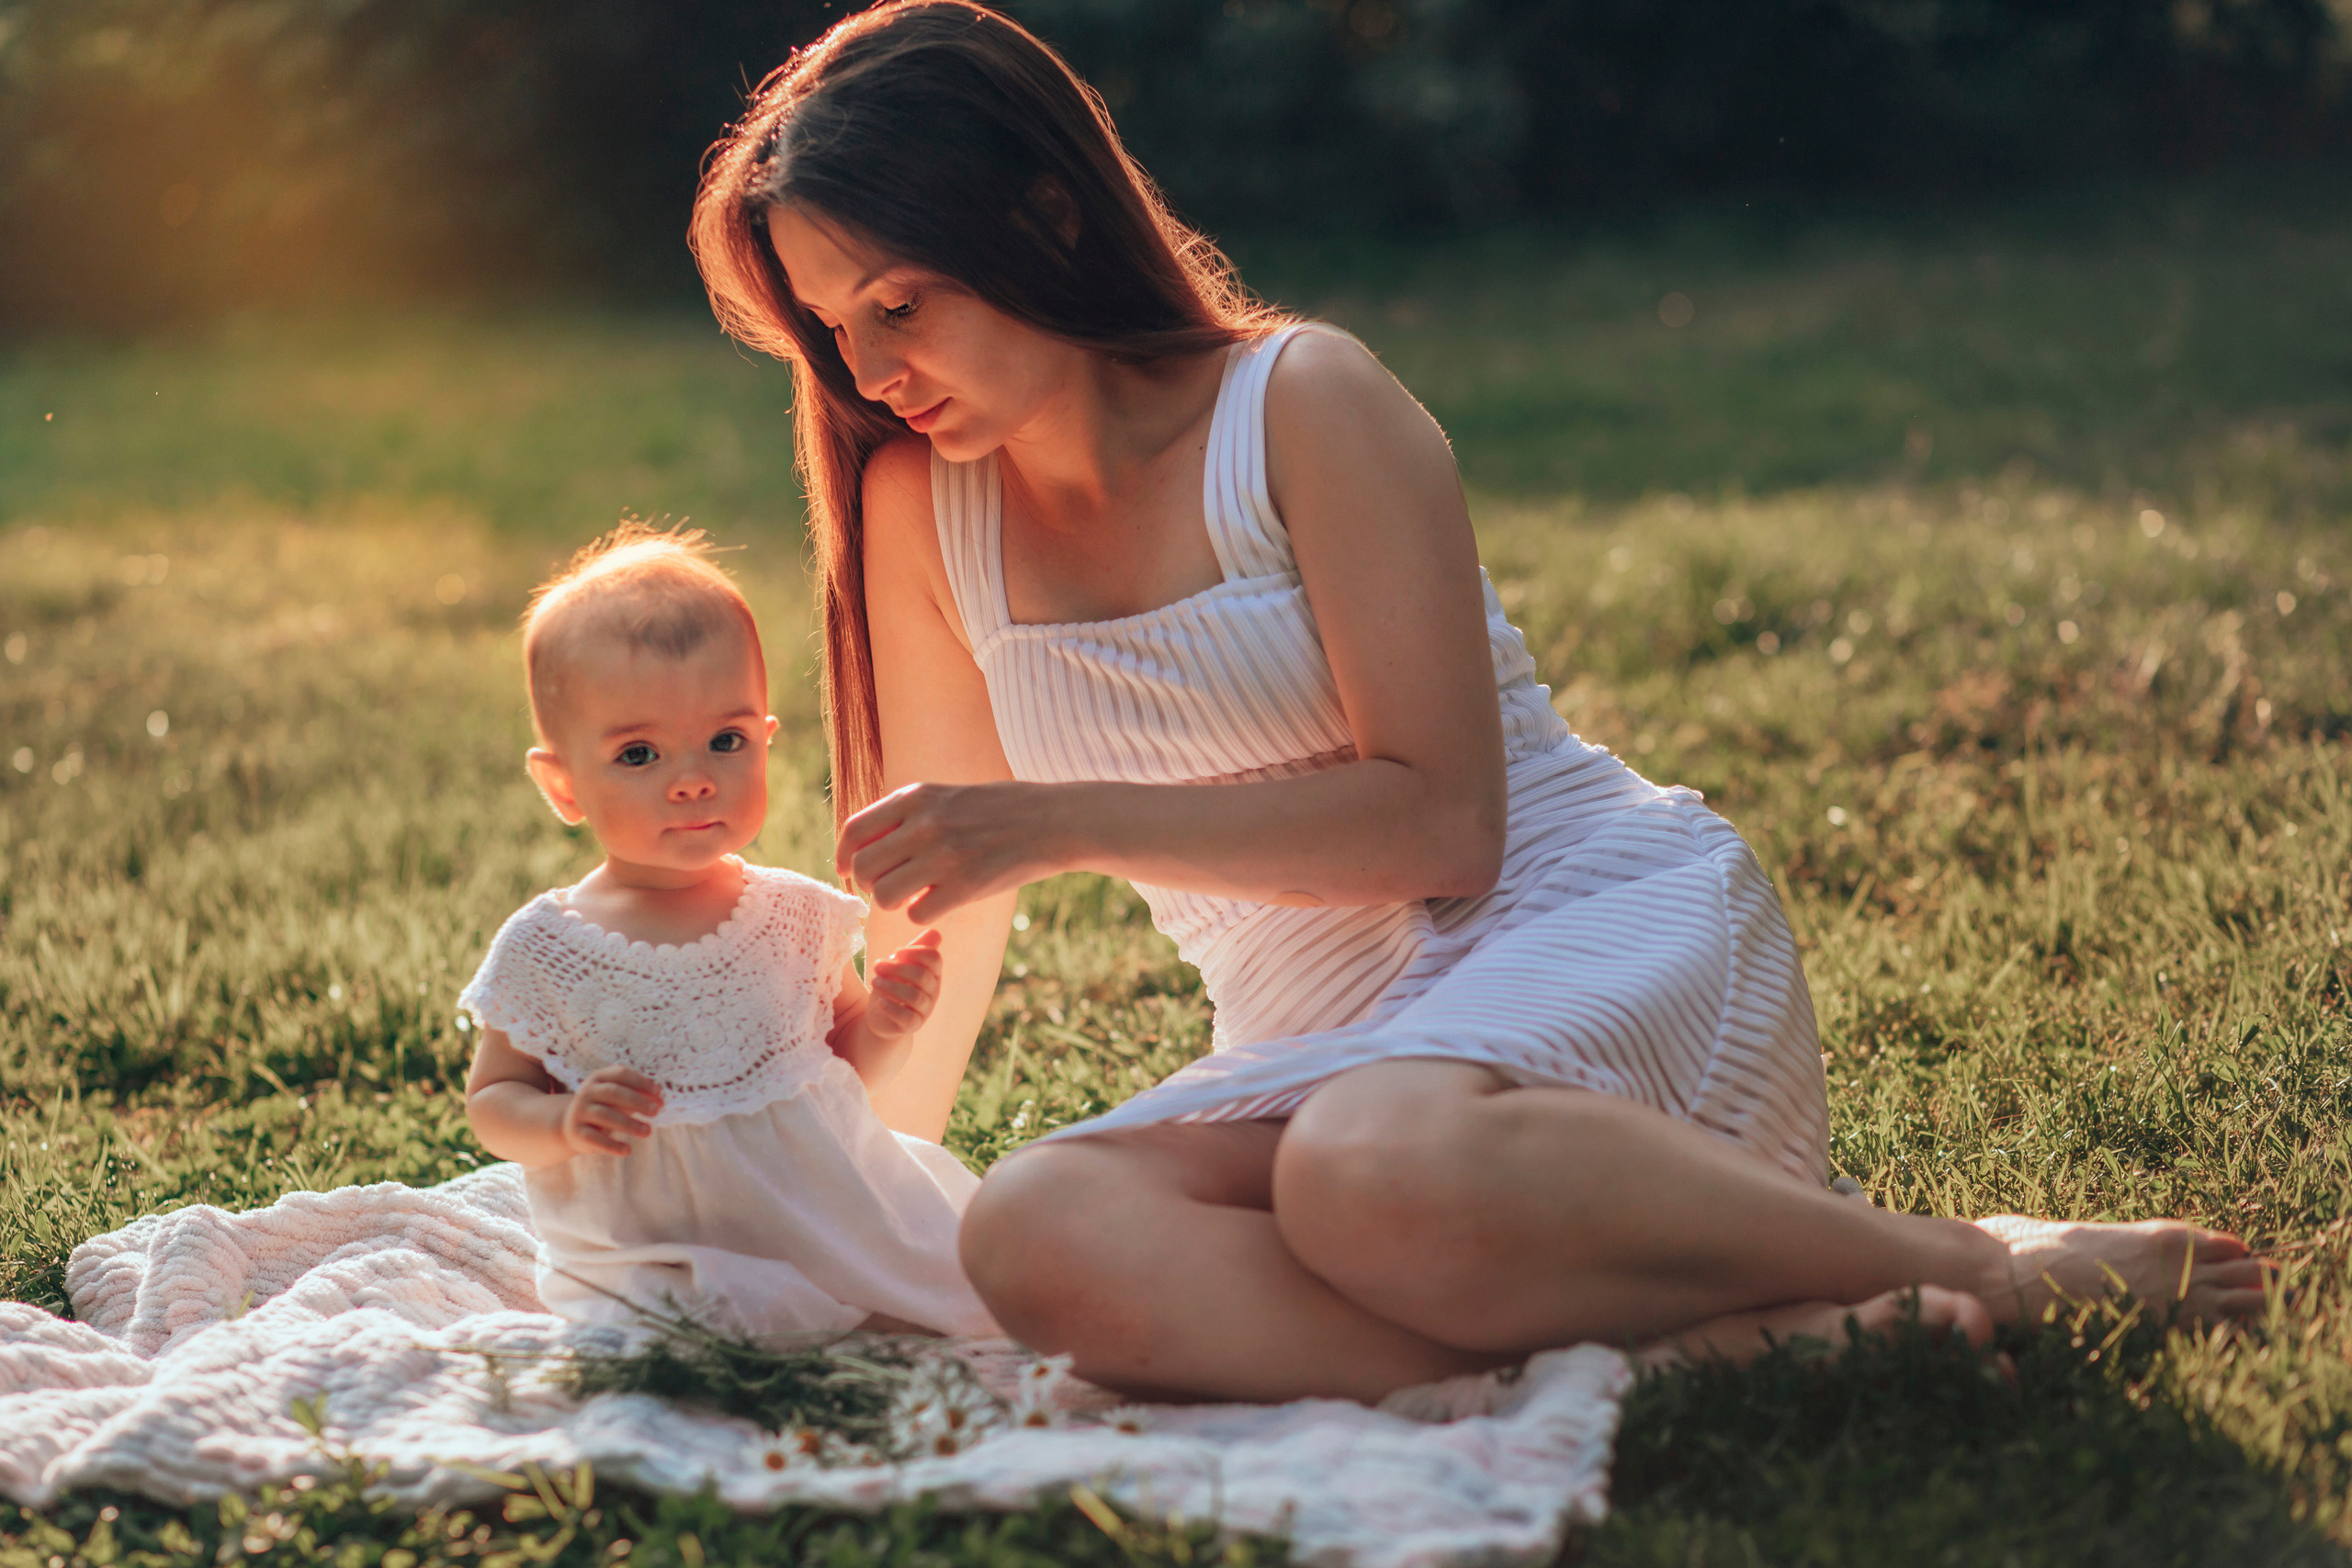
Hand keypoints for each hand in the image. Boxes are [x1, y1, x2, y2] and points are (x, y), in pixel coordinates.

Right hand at [561, 1065, 662, 1156]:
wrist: (572, 1126)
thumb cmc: (605, 1107)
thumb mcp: (620, 1098)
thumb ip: (639, 1094)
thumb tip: (660, 1099)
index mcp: (598, 1078)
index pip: (621, 1073)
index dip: (641, 1082)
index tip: (659, 1093)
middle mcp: (587, 1092)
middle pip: (613, 1092)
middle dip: (637, 1101)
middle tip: (656, 1112)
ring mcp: (580, 1112)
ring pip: (605, 1115)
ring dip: (629, 1124)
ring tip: (648, 1132)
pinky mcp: (577, 1132)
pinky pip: (595, 1139)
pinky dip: (613, 1145)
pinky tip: (628, 1150)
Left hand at [836, 781, 1067, 921]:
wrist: (1054, 820)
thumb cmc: (1002, 808)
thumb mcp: (949, 794)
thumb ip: (910, 813)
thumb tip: (868, 842)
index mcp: (916, 797)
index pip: (854, 830)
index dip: (843, 856)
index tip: (847, 870)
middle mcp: (924, 824)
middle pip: (862, 867)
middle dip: (867, 884)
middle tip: (885, 888)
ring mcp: (944, 856)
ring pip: (883, 896)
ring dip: (893, 903)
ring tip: (914, 896)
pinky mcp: (965, 886)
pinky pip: (917, 915)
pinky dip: (923, 914)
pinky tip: (941, 902)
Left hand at [862, 929, 944, 1037]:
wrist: (881, 1017)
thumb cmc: (892, 986)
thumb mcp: (899, 966)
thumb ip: (913, 951)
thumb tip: (935, 932)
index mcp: (932, 973)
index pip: (934, 959)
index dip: (915, 952)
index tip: (896, 952)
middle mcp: (933, 991)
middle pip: (922, 975)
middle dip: (897, 968)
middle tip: (877, 966)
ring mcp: (925, 1010)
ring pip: (914, 996)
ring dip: (891, 986)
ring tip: (874, 983)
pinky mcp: (913, 1026)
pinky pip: (907, 1017)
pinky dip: (892, 1008)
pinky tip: (880, 1001)